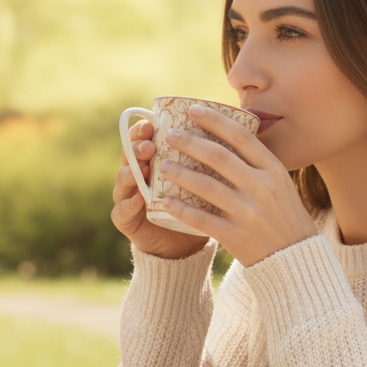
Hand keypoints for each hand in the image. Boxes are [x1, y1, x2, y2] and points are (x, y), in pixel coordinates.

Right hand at [111, 118, 209, 258]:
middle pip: (129, 155)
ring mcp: (129, 197)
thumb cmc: (199, 207)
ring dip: (130, 172)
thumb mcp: (208, 180)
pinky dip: (128, 204)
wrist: (186, 245)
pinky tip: (139, 199)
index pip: (144, 138)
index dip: (144, 128)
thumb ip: (215, 158)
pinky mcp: (127, 221)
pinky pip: (121, 212)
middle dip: (137, 147)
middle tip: (149, 146)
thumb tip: (245, 125)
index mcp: (154, 160)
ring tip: (141, 169)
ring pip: (123, 180)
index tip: (153, 121)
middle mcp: (138, 175)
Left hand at [159, 105, 316, 266]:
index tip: (193, 109)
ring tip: (163, 165)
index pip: (241, 137)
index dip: (215, 121)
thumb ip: (257, 162)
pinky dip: (181, 208)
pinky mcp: (235, 235)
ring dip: (180, 173)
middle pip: (219, 157)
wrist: (294, 258)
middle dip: (190, 142)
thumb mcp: (280, 183)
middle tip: (169, 135)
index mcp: (274, 170)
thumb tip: (228, 133)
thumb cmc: (283, 215)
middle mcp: (262, 188)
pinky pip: (201, 219)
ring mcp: (248, 212)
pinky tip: (165, 200)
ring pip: (206, 186)